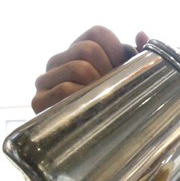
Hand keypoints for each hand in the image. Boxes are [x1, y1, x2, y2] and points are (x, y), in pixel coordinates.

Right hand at [31, 27, 149, 112]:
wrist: (88, 148)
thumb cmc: (111, 107)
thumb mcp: (126, 81)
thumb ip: (136, 57)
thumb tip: (141, 34)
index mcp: (77, 50)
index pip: (98, 33)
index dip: (117, 50)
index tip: (123, 71)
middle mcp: (58, 61)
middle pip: (88, 49)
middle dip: (108, 71)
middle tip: (113, 92)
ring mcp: (45, 80)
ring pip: (78, 68)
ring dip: (98, 87)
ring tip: (102, 102)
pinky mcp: (38, 101)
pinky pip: (64, 90)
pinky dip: (83, 100)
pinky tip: (89, 112)